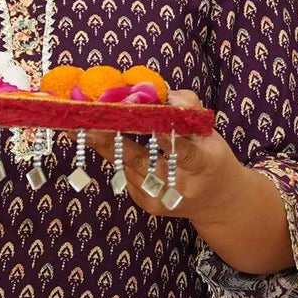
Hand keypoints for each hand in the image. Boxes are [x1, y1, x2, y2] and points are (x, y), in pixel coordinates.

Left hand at [88, 88, 292, 273]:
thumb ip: (188, 109)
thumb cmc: (212, 158)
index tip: (152, 128)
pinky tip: (98, 141)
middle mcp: (180, 186)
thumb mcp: (210, 133)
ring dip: (104, 146)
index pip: (186, 153)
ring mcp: (161, 198)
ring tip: (81, 129)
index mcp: (204, 165)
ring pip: (128, 167)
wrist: (217, 202)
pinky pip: (127, 174)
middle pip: (143, 162)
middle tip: (89, 126)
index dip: (167, 141)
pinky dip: (114, 156)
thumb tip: (164, 94)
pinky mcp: (147, 204)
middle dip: (114, 142)